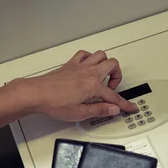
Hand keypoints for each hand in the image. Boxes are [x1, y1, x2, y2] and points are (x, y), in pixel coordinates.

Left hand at [10, 50, 136, 121]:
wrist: (37, 94)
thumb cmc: (54, 102)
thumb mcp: (80, 113)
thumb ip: (99, 110)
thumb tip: (113, 109)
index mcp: (93, 85)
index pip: (114, 96)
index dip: (124, 104)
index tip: (130, 107)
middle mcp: (89, 72)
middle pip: (113, 65)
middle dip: (118, 77)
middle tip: (113, 89)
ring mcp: (80, 66)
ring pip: (101, 55)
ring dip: (106, 64)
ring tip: (104, 76)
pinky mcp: (71, 64)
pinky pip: (85, 54)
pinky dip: (90, 58)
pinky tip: (89, 66)